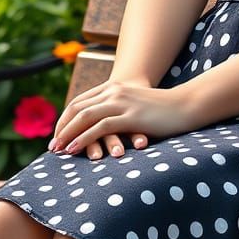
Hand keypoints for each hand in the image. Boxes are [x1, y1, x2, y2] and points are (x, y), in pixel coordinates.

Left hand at [48, 79, 197, 159]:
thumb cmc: (161, 111)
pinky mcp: (131, 116)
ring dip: (68, 134)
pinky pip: (101, 127)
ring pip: (86, 116)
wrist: (185, 105)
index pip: (80, 101)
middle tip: (52, 146)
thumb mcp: (135, 106)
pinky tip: (75, 149)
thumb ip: (118, 111)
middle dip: (62, 128)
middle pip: (78, 108)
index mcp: (114, 87)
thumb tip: (102, 128)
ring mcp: (123, 102)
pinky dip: (84, 138)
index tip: (57, 135)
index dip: (65, 119)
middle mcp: (115, 91)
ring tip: (58, 150)